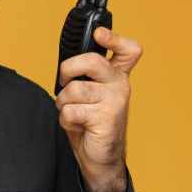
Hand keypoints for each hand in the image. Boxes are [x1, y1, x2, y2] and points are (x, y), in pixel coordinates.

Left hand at [55, 26, 142, 191]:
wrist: (99, 158)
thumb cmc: (90, 123)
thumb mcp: (87, 94)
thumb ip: (83, 76)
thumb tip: (67, 66)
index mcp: (116, 75)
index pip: (128, 50)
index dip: (114, 38)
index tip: (100, 33)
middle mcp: (120, 84)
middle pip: (91, 61)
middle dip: (67, 70)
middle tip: (65, 82)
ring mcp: (116, 100)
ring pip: (73, 89)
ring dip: (63, 104)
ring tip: (74, 113)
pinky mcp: (107, 117)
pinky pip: (70, 110)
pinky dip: (66, 120)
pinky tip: (79, 126)